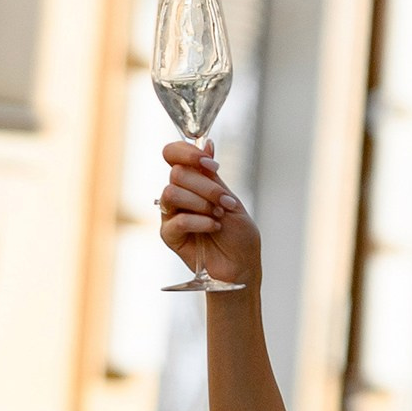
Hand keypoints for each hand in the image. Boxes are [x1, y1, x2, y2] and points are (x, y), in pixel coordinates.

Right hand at [159, 139, 261, 291]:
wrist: (242, 266)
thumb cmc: (239, 236)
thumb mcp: (230, 199)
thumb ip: (212, 176)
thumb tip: (207, 143)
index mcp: (192, 182)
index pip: (173, 154)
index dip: (187, 153)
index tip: (210, 165)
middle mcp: (179, 194)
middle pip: (176, 173)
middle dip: (206, 186)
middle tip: (224, 203)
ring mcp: (171, 214)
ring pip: (171, 193)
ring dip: (201, 203)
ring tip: (218, 216)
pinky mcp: (169, 235)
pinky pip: (176, 220)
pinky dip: (199, 221)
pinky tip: (214, 226)